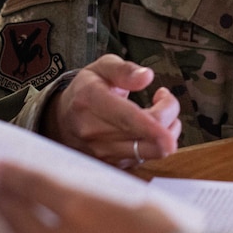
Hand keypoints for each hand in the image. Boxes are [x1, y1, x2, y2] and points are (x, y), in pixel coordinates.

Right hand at [44, 54, 180, 167]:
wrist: (61, 120)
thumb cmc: (87, 90)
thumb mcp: (101, 68)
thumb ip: (124, 70)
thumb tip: (146, 77)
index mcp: (91, 101)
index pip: (125, 118)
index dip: (152, 125)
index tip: (171, 123)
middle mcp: (94, 131)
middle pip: (146, 136)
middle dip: (169, 114)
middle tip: (164, 97)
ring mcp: (102, 152)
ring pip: (151, 150)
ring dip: (168, 130)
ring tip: (159, 110)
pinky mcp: (113, 165)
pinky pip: (147, 158)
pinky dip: (158, 142)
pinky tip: (152, 127)